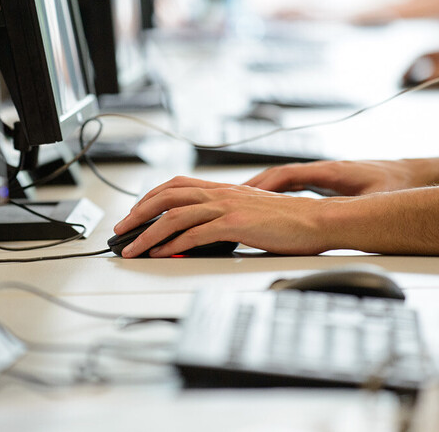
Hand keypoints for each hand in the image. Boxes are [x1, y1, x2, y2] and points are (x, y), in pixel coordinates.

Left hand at [112, 176, 338, 257]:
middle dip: (137, 213)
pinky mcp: (236, 223)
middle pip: (167, 196)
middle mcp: (221, 193)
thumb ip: (224, 218)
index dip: (149, 197)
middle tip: (120, 230)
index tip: (133, 213)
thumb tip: (200, 234)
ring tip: (131, 247)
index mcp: (223, 189)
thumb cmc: (289, 221)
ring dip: (147, 232)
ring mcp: (227, 206)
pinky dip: (173, 242)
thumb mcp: (249, 214)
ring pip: (174, 214)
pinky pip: (195, 232)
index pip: (175, 185)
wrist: (317, 221)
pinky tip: (160, 252)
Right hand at [243, 160, 422, 195]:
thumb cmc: (398, 183)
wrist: (416, 173)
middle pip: (277, 174)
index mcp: (331, 171)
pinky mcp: (327, 180)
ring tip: (237, 201)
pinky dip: (274, 191)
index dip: (262, 185)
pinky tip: (264, 202)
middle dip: (251, 186)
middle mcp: (323, 168)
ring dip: (260, 189)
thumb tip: (343, 221)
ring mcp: (323, 173)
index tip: (241, 195)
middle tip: (226, 198)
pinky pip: (292, 184)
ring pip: (282, 179)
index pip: (287, 174)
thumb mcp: (378, 197)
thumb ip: (359, 208)